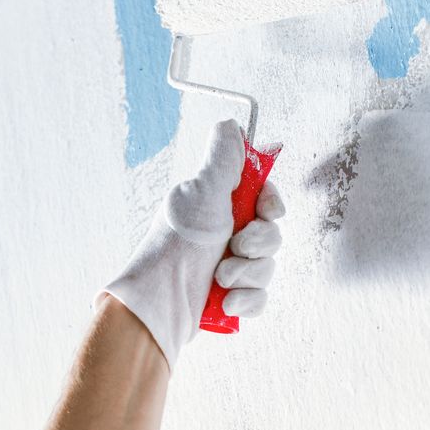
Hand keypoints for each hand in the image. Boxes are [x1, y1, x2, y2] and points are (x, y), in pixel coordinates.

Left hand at [100, 119, 284, 367]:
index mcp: (217, 206)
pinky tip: (225, 302)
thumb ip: (223, 159)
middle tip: (235, 247)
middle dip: (259, 243)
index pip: (264, 197)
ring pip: (267, 268)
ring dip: (248, 274)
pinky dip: (246, 301)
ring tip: (221, 279)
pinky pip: (259, 299)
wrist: (158, 305)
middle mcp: (223, 235)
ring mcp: (227, 268)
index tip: (266, 211)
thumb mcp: (201, 193)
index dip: (271, 204)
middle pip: (272, 233)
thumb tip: (232, 125)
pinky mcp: (229, 300)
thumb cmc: (175, 246)